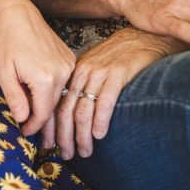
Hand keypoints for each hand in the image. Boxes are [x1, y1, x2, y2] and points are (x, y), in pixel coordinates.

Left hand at [0, 0, 74, 135]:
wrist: (18, 13)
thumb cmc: (7, 40)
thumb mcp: (4, 71)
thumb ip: (15, 97)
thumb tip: (23, 120)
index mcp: (45, 78)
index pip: (43, 114)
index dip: (34, 127)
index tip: (25, 134)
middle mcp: (62, 73)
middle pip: (54, 107)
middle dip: (45, 124)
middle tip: (40, 140)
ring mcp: (68, 65)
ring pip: (60, 96)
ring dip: (50, 109)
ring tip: (43, 126)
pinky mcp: (70, 59)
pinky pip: (63, 84)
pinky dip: (53, 94)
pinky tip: (44, 101)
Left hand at [51, 27, 177, 158]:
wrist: (141, 35)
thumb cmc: (116, 54)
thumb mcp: (90, 66)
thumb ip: (80, 85)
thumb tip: (65, 112)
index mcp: (71, 72)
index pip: (55, 103)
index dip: (50, 126)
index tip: (48, 143)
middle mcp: (81, 73)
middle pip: (66, 109)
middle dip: (64, 136)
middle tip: (66, 154)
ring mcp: (98, 73)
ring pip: (84, 109)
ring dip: (82, 135)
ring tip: (84, 152)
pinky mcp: (117, 74)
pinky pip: (105, 101)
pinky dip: (101, 120)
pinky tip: (99, 135)